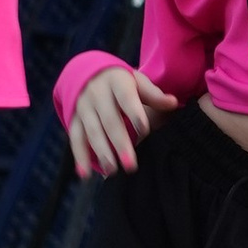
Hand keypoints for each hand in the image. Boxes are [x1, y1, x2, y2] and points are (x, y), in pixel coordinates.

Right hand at [65, 65, 175, 179]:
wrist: (89, 73)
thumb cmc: (122, 82)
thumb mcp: (137, 82)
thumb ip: (153, 94)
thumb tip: (173, 103)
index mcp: (116, 81)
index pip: (126, 98)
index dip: (134, 113)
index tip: (145, 131)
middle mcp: (97, 94)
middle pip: (109, 120)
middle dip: (120, 143)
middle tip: (131, 165)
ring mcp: (83, 107)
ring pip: (92, 132)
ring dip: (102, 153)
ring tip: (113, 171)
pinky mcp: (74, 119)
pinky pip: (76, 139)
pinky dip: (80, 157)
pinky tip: (84, 175)